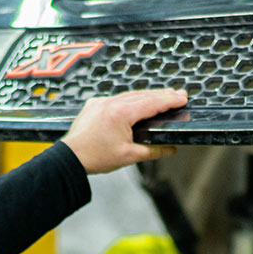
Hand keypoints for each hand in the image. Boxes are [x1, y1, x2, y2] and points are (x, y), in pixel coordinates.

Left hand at [60, 89, 187, 174]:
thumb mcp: (129, 156)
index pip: (152, 103)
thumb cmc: (96, 158)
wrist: (70, 159)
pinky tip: (136, 102)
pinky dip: (128, 100)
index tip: (182, 97)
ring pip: (129, 95)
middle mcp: (111, 103)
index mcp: (122, 114)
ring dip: (146, 96)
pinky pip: (115, 99)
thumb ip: (153, 151)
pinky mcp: (93, 105)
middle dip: (162, 95)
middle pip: (142, 95)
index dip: (169, 100)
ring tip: (161, 97)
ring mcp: (101, 102)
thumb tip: (170, 149)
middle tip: (178, 94)